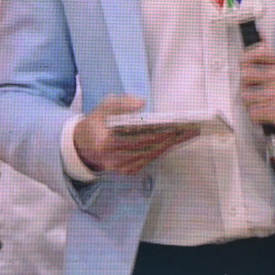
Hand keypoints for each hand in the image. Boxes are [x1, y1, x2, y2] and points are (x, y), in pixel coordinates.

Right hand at [73, 94, 199, 174]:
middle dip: (171, 138)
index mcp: (106, 142)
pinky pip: (148, 161)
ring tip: (188, 134)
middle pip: (149, 148)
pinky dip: (162, 151)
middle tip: (191, 129)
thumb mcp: (104, 106)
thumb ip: (121, 103)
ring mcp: (120, 168)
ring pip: (151, 156)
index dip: (160, 132)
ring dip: (171, 145)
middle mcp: (113, 159)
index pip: (139, 138)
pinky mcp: (126, 172)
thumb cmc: (97, 121)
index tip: (177, 125)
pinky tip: (174, 142)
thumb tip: (142, 103)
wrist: (83, 144)